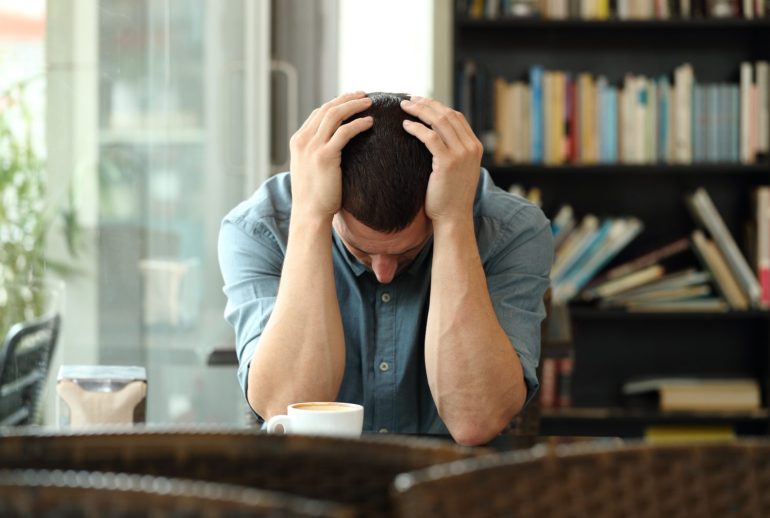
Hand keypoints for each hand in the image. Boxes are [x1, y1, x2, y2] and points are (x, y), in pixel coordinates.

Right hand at [289, 92, 373, 222]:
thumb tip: (335, 146)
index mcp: (298, 141)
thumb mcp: (310, 168)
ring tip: (369, 103)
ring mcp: (312, 147)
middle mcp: (303, 140)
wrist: (309, 214)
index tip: (352, 100)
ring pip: (335, 115)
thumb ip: (317, 152)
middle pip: (327, 109)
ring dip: (354, 105)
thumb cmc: (314, 195)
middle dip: (346, 99)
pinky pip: (344, 132)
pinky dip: (358, 124)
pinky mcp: (325, 156)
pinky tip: (370, 122)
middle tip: (364, 95)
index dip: (336, 104)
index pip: (318, 113)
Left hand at [400, 96, 482, 225]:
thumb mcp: (457, 170)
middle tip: (409, 99)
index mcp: (474, 146)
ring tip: (404, 107)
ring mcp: (461, 154)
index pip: (456, 117)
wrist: (453, 218)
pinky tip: (405, 126)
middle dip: (427, 104)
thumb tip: (435, 137)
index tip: (421, 102)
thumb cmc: (450, 197)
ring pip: (439, 122)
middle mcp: (471, 147)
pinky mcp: (448, 162)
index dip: (437, 106)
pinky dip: (417, 128)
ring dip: (420, 111)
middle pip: (447, 115)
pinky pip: (430, 137)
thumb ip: (452, 152)